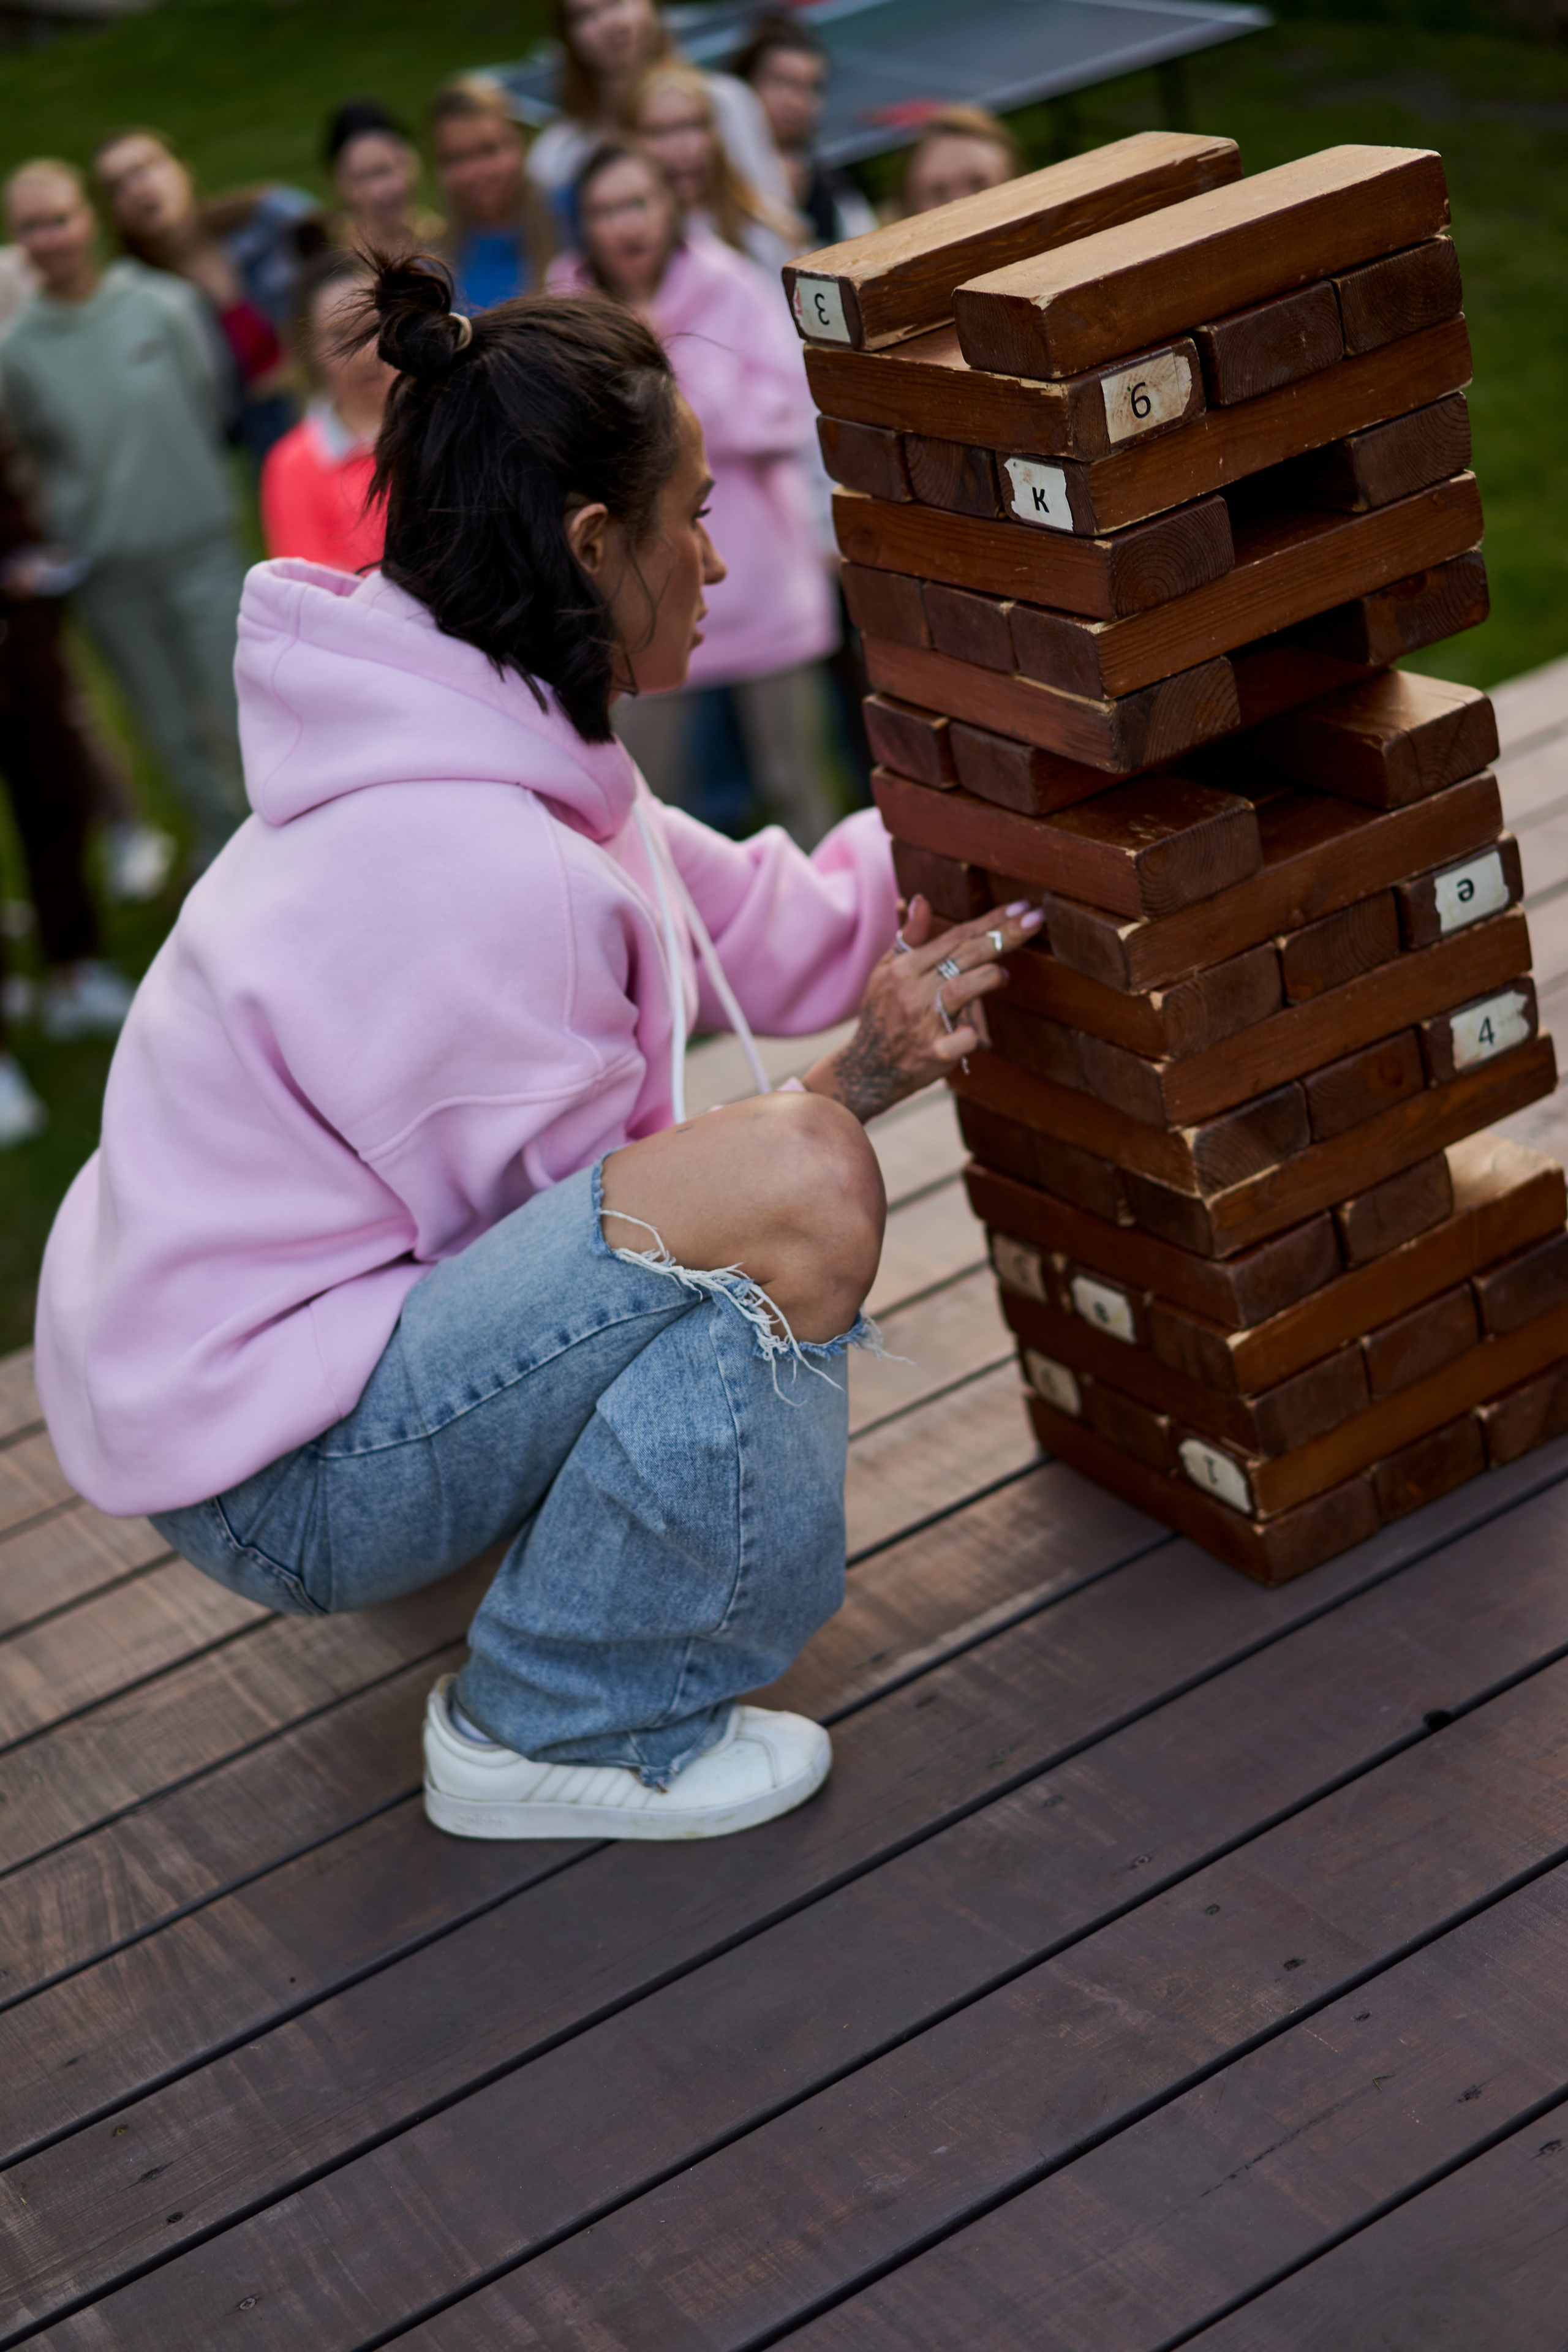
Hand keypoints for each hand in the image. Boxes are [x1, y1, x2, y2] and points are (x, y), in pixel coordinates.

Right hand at [803, 894, 1043, 1123]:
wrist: (867, 1068)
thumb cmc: (884, 1012)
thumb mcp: (887, 970)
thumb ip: (909, 936)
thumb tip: (920, 899)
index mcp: (904, 967)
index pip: (955, 936)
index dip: (990, 920)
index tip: (1020, 907)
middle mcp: (912, 990)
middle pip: (966, 955)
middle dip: (1004, 935)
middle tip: (1035, 919)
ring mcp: (923, 1022)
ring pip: (963, 987)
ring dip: (990, 976)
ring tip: (1004, 975)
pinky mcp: (933, 1053)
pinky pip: (961, 1039)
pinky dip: (971, 1035)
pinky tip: (976, 1032)